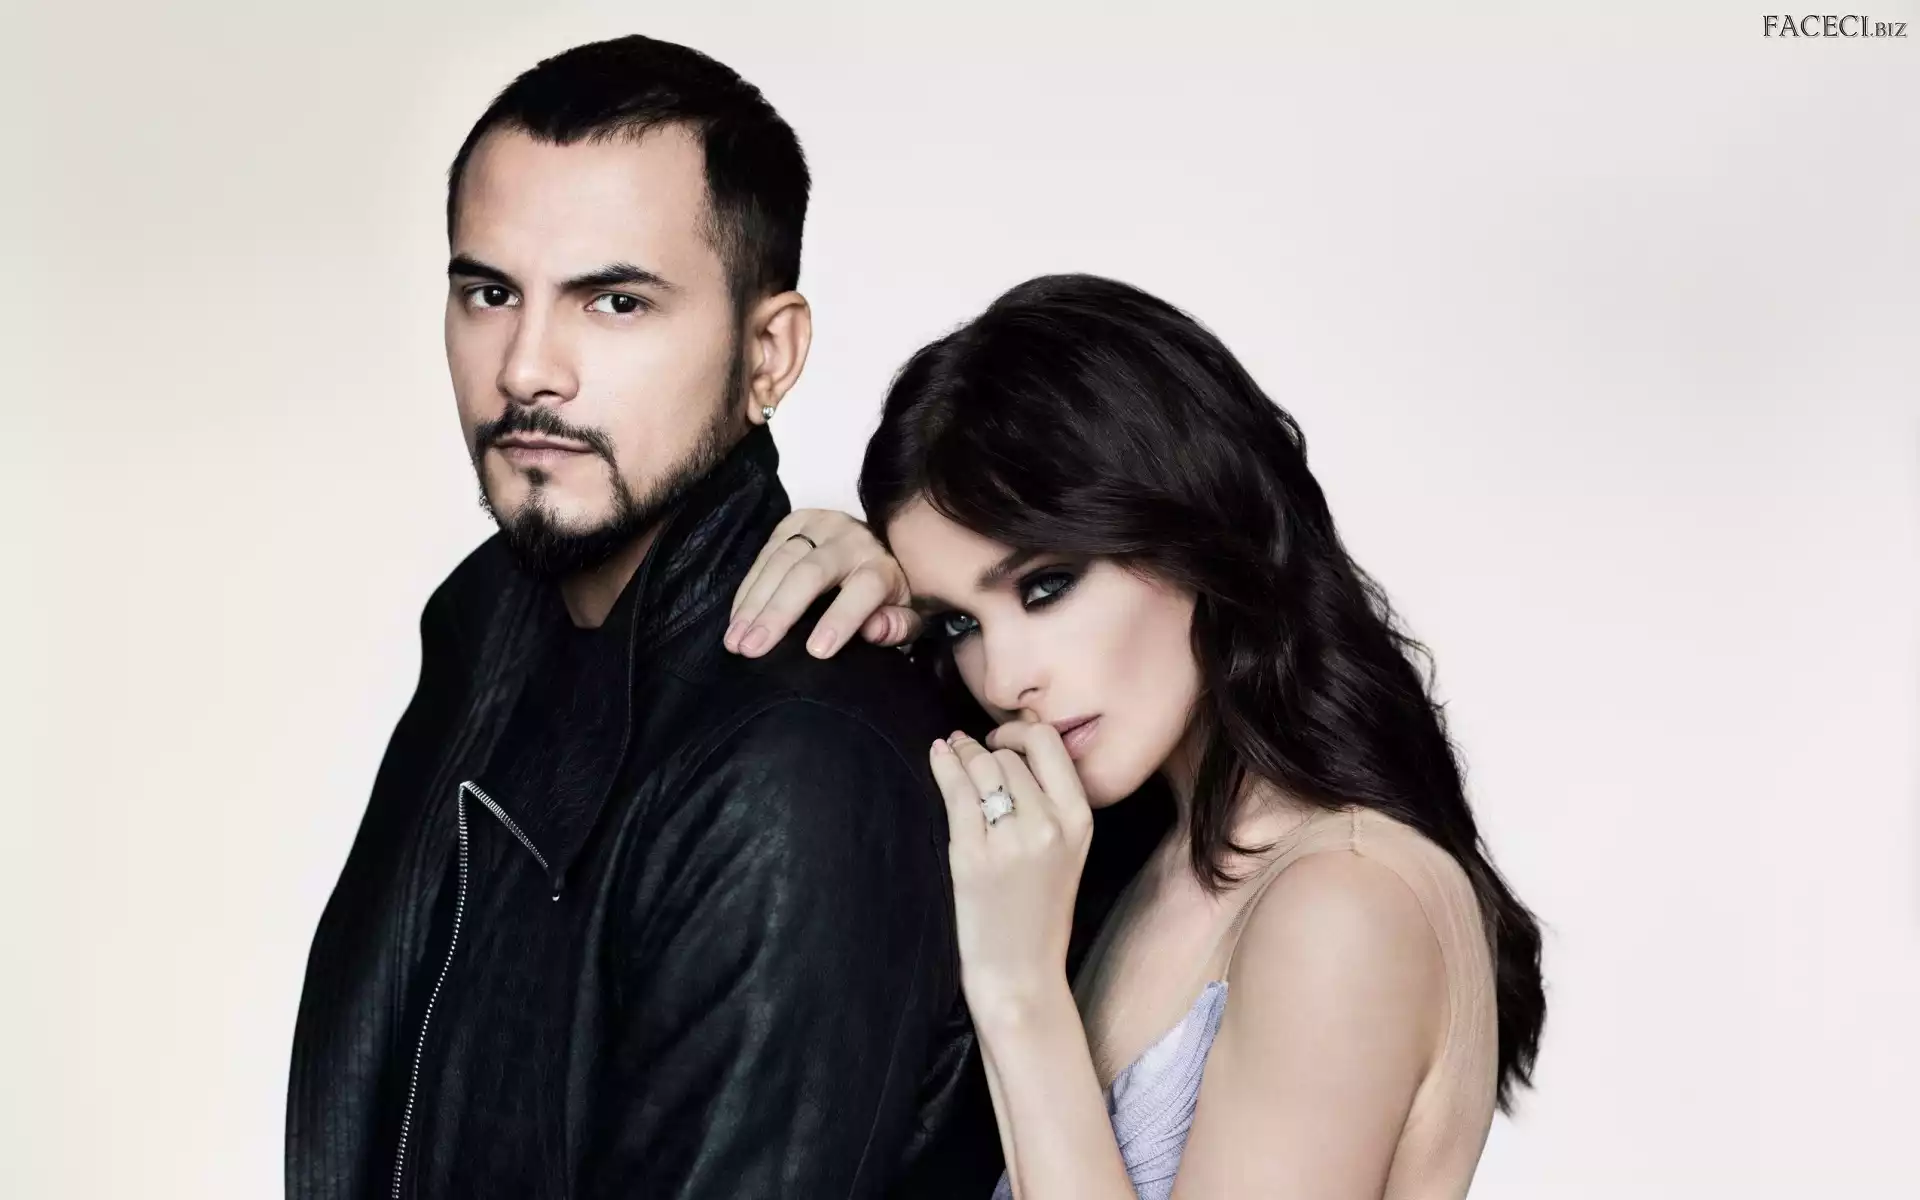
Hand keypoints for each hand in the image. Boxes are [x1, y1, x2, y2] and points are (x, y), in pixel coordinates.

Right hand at [725, 509, 920, 658]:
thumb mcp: (905, 613)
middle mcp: (851, 539)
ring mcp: (818, 526)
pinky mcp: (792, 523)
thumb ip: (897, 626)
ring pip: (780, 562)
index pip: (865, 587)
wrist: (878, 542)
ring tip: (736, 640)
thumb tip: (875, 631)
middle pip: (811, 572)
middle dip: (780, 612)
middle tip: (754, 649)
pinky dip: (747, 590)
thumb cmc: (887, 592)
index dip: (841, 618)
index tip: (816, 651)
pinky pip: (763, 555)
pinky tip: (736, 619)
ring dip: (753, 603)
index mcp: (883, 564)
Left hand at [930, 723, 1094, 1022]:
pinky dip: (943, 765)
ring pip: (982, 767)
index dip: (1020, 731)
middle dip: (986, 750)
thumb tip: (1012, 746)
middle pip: (1009, 755)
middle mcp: (1049, 824)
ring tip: (952, 752)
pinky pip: (955, 791)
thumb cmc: (1041, 911)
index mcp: (1079, 820)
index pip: (1049, 743)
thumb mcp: (1069, 851)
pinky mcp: (972, 855)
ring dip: (964, 754)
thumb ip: (1052, 802)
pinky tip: (938, 755)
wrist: (1022, 971)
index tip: (1001, 738)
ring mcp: (1010, 840)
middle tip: (970, 753)